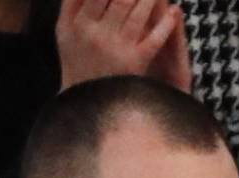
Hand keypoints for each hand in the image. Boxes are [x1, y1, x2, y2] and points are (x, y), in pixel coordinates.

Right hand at [57, 0, 190, 88]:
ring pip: (138, 11)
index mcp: (79, 23)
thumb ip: (71, 1)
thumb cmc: (76, 61)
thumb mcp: (64, 32)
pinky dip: (165, 24)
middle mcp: (97, 34)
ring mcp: (117, 48)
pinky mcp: (135, 63)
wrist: (86, 106)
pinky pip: (154, 38)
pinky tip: (174, 11)